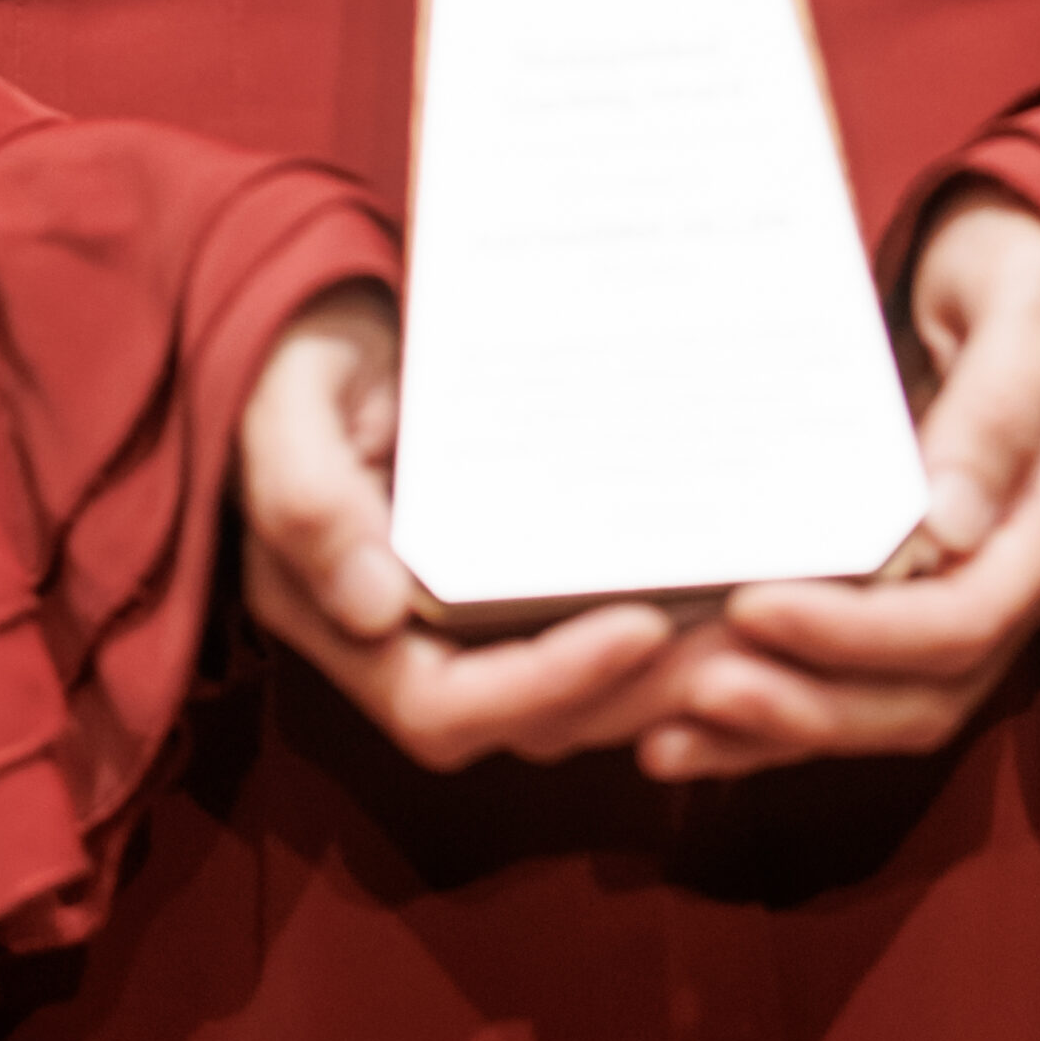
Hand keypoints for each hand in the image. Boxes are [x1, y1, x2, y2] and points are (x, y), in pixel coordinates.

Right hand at [235, 283, 698, 769]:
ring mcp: (455, 626)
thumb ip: (308, 497)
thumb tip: (374, 606)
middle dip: (634, 694)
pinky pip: (579, 637)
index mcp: (339, 618)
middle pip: (527, 721)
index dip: (547, 684)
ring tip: (755, 628)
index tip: (642, 625)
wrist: (312, 319)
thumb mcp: (284, 403)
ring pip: (568, 698)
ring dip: (659, 681)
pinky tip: (724, 591)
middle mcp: (400, 645)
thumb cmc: (294, 354)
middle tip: (739, 644)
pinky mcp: (501, 594)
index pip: (445, 705)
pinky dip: (651, 638)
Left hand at [630, 189, 1039, 786]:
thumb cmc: (1034, 258)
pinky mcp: (935, 584)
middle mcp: (1027, 570)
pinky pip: (869, 675)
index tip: (756, 609)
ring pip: (894, 704)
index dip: (860, 636)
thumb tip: (949, 528)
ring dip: (788, 728)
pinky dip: (791, 703)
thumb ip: (995, 412)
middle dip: (810, 705)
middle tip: (695, 691)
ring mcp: (984, 585)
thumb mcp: (1022, 307)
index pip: (967, 619)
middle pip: (928, 691)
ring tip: (672, 733)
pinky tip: (703, 720)